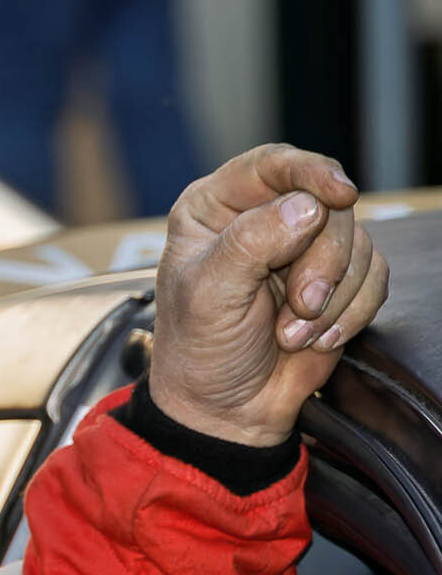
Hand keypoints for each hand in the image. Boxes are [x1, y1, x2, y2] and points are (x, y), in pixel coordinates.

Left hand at [150, 145, 388, 447]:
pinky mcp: (334, 282)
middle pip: (327, 206)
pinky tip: (317, 338)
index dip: (310, 172)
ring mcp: (299, 250)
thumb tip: (307, 206)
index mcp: (214, 208)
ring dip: (335, 297)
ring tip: (294, 332)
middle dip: (323, 264)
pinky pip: (374, 277)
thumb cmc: (200, 350)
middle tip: (300, 307)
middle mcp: (259, 220)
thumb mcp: (209, 294)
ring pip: (356, 243)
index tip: (340, 195)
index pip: (270, 165)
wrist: (226, 409)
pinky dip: (353, 312)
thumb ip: (252, 243)